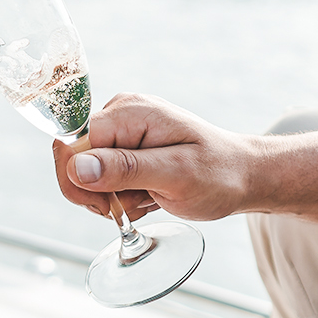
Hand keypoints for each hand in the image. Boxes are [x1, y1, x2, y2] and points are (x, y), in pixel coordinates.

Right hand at [53, 93, 254, 221]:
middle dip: (101, 193)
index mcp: (128, 112)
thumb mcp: (175, 175)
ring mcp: (123, 130)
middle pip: (75, 161)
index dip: (83, 182)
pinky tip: (150, 195)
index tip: (114, 206)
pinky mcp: (126, 145)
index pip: (72, 147)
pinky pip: (103, 177)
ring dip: (116, 198)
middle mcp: (120, 114)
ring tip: (152, 197)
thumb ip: (125, 170)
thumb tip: (76, 167)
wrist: (244, 175)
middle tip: (140, 202)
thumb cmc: (219, 174)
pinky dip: (123, 195)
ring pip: (88, 175)